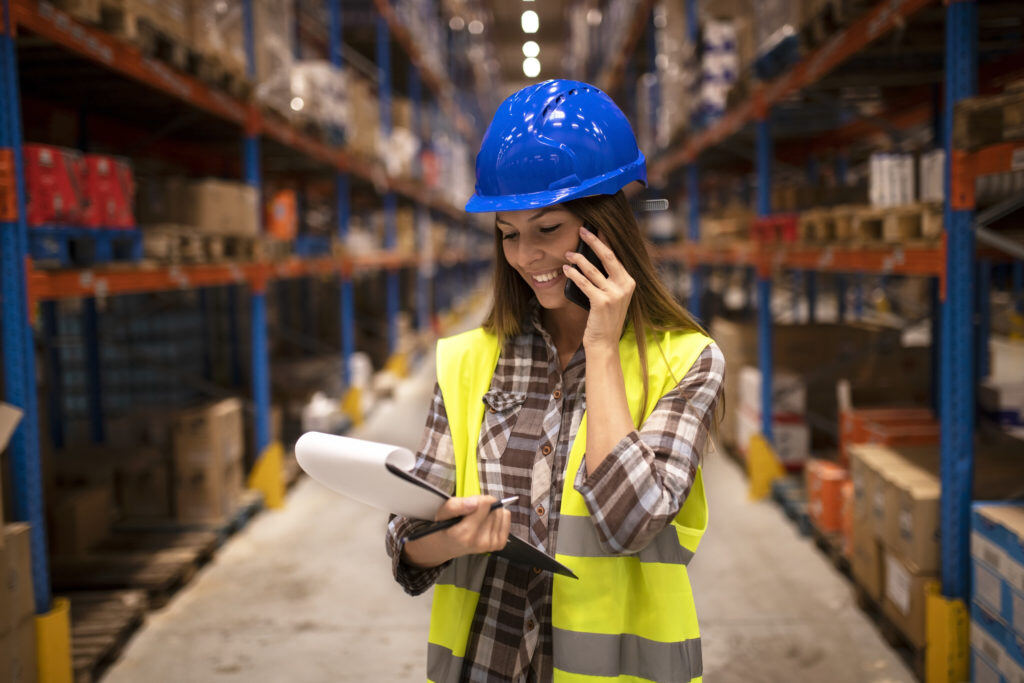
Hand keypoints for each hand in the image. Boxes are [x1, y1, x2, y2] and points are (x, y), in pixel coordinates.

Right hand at [434, 495, 510, 557]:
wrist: (448, 545)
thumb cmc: (446, 527)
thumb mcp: (442, 512)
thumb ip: (456, 505)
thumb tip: (476, 503)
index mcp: (464, 534)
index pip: (484, 504)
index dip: (477, 499)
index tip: (469, 504)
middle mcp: (479, 542)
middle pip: (494, 508)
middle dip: (484, 505)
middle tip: (472, 512)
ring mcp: (491, 544)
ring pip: (501, 512)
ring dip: (490, 511)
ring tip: (477, 518)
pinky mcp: (499, 543)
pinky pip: (507, 518)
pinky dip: (499, 516)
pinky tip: (487, 521)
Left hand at [562, 226, 634, 349]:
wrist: (604, 343)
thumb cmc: (604, 319)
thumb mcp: (611, 297)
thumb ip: (606, 279)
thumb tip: (588, 258)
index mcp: (629, 282)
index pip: (615, 256)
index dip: (604, 241)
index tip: (595, 229)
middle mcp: (625, 286)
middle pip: (607, 256)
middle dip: (593, 241)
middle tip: (581, 231)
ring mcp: (614, 294)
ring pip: (592, 269)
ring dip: (578, 259)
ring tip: (567, 254)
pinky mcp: (602, 302)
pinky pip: (584, 283)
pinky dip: (574, 275)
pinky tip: (566, 269)